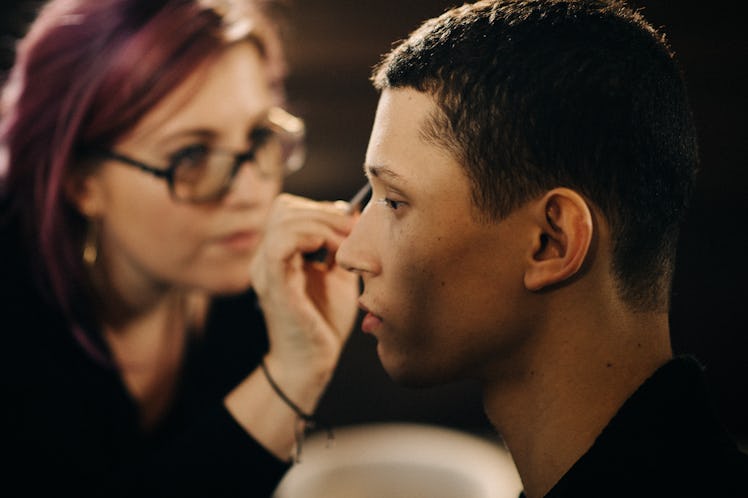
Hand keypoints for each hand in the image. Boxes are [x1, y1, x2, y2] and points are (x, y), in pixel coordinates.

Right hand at [249, 193, 359, 394]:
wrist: (313, 362)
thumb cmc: (325, 322)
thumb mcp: (339, 275)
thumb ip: (342, 246)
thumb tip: (353, 214)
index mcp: (280, 253)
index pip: (290, 210)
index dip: (321, 209)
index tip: (352, 225)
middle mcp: (266, 258)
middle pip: (285, 208)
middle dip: (324, 213)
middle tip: (352, 230)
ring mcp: (267, 271)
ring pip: (283, 221)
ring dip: (321, 224)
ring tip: (343, 244)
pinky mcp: (274, 286)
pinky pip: (279, 246)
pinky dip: (306, 237)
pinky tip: (326, 249)